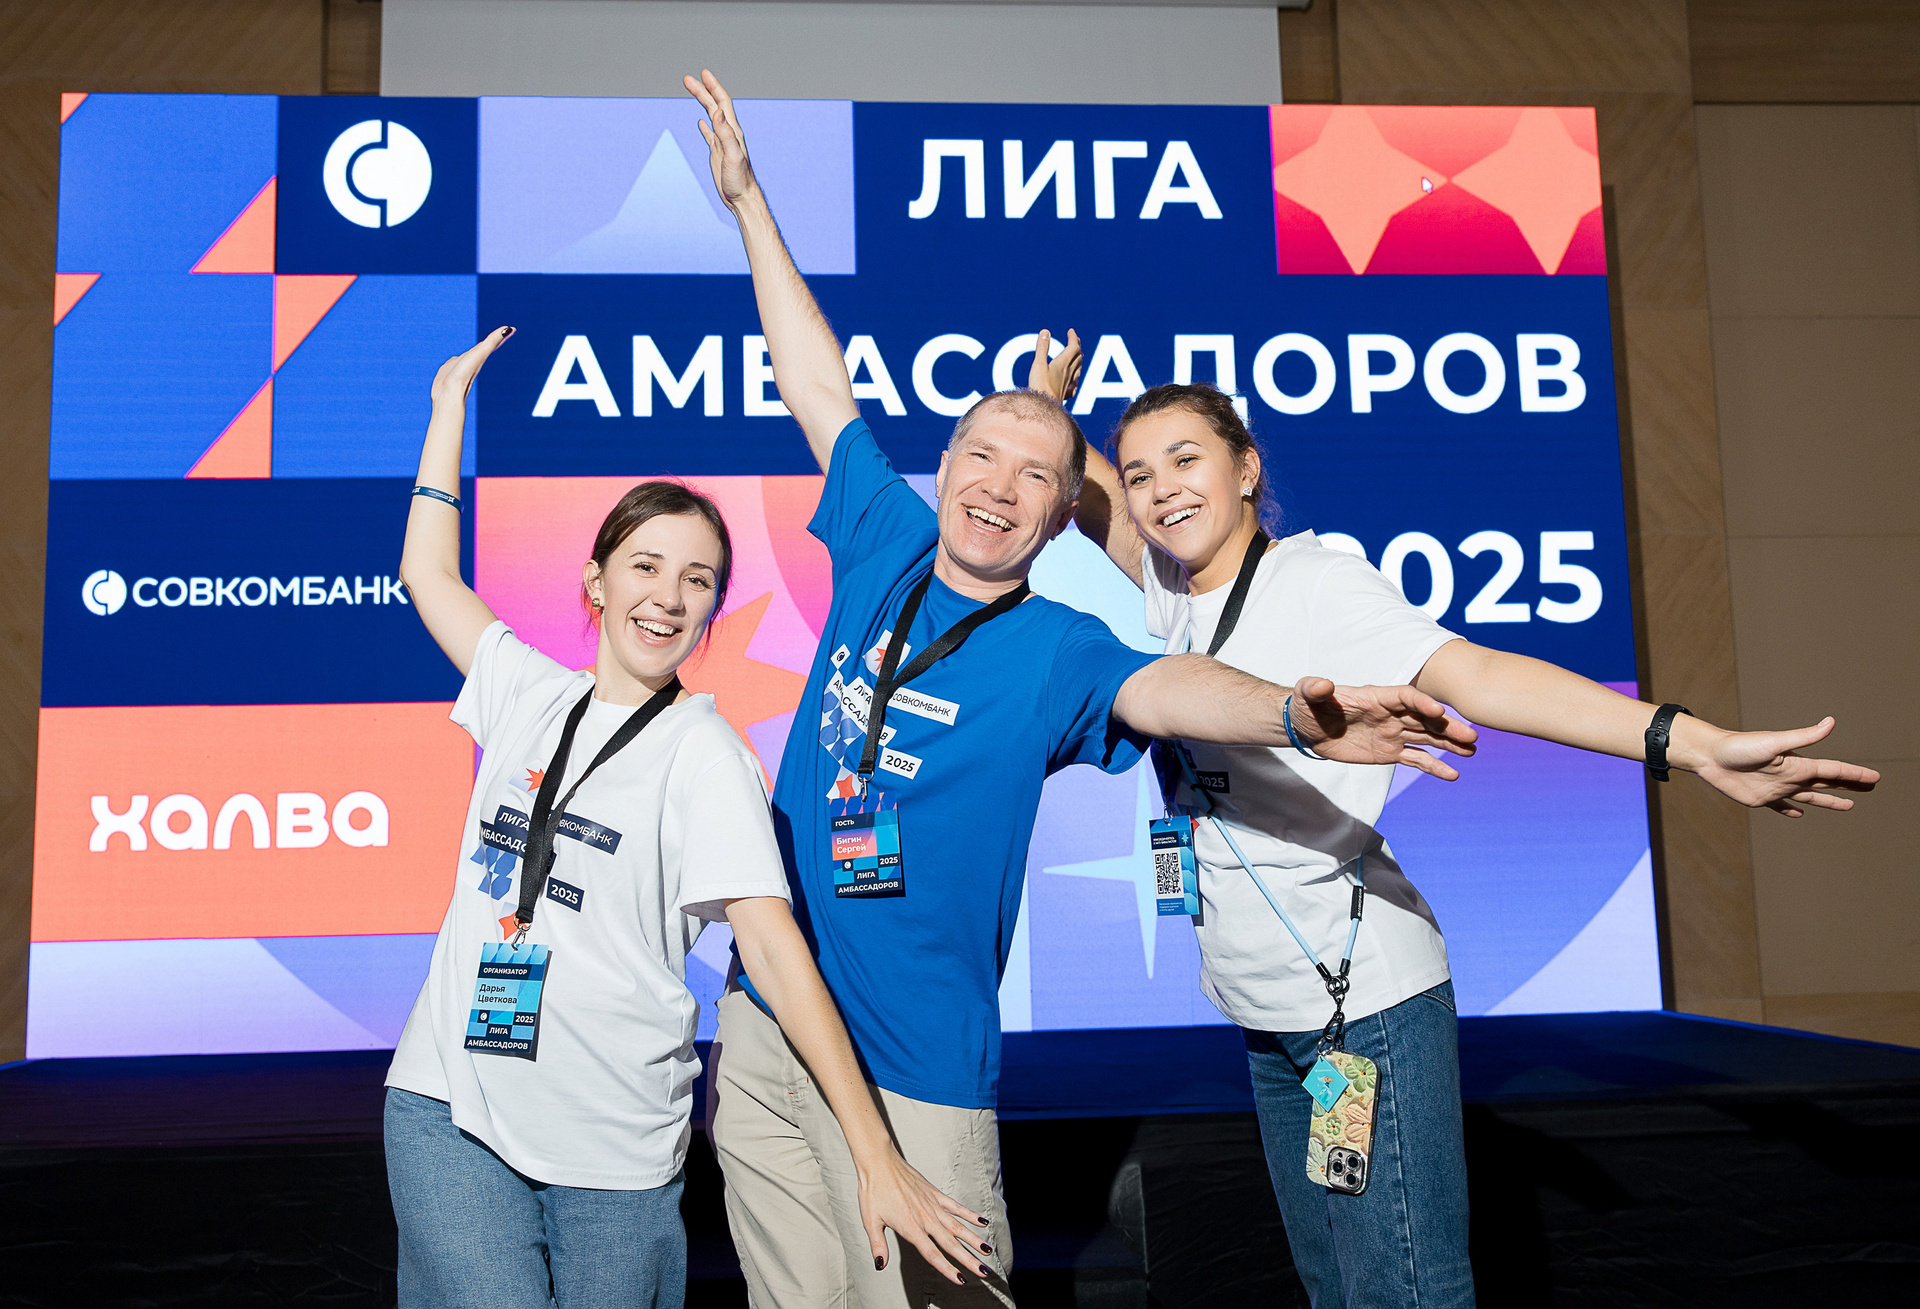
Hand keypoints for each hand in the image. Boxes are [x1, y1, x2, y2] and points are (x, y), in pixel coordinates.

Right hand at [429, 325, 512, 407]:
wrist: (448, 394)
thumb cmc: (464, 374)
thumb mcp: (480, 353)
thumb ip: (493, 341)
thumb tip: (509, 329)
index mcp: (481, 356)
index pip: (494, 342)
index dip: (502, 335)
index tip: (512, 329)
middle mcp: (472, 361)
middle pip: (484, 347)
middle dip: (492, 340)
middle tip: (501, 333)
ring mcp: (460, 366)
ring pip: (469, 354)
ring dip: (475, 349)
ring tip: (481, 346)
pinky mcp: (448, 370)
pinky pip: (454, 361)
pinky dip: (457, 358)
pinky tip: (456, 360)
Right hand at [684, 69, 757, 211]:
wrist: (742, 198)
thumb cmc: (740, 180)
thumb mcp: (733, 156)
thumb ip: (726, 134)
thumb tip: (718, 113)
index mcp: (732, 131)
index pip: (722, 103)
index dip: (714, 87)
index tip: (703, 73)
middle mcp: (728, 134)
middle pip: (714, 106)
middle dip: (702, 91)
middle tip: (687, 78)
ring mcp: (722, 143)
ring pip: (711, 116)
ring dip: (702, 102)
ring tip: (692, 90)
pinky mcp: (718, 154)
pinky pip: (710, 135)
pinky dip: (705, 126)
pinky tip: (701, 122)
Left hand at [857, 1146, 995, 1283]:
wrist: (879, 1162)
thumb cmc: (873, 1191)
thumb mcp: (870, 1221)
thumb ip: (878, 1245)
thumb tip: (880, 1266)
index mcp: (911, 1227)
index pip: (932, 1254)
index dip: (947, 1269)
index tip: (961, 1280)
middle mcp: (925, 1218)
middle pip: (951, 1243)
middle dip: (968, 1259)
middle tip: (984, 1271)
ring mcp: (932, 1205)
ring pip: (958, 1226)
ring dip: (973, 1239)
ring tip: (988, 1250)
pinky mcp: (934, 1193)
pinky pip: (955, 1206)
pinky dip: (969, 1214)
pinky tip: (982, 1221)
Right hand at [1029, 328, 1082, 401]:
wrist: (1044, 408)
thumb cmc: (1040, 386)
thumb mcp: (1038, 364)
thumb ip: (1042, 348)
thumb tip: (1045, 331)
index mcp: (1062, 363)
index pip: (1073, 347)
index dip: (1073, 338)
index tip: (1071, 331)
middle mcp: (1068, 373)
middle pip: (1078, 357)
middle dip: (1077, 347)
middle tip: (1075, 341)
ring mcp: (1068, 384)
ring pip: (1078, 370)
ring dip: (1078, 360)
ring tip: (1077, 356)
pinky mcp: (1064, 394)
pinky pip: (1074, 385)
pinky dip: (1075, 379)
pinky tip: (1074, 382)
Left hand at [1290, 677, 1477, 777]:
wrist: (1307, 727)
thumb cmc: (1308, 705)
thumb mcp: (1307, 694)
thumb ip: (1315, 688)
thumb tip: (1323, 684)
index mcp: (1375, 697)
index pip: (1405, 697)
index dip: (1421, 703)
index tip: (1438, 711)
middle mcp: (1390, 714)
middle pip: (1424, 718)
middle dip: (1447, 726)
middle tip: (1471, 735)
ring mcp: (1392, 733)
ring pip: (1426, 737)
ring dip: (1449, 743)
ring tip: (1471, 750)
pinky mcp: (1389, 752)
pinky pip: (1416, 759)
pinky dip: (1434, 766)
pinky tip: (1453, 774)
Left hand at [1691, 717, 1879, 815]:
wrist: (1710, 756)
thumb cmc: (1740, 746)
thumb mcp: (1774, 742)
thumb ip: (1804, 737)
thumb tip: (1831, 722)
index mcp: (1798, 763)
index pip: (1834, 770)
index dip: (1855, 774)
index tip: (1875, 778)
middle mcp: (1791, 776)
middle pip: (1827, 783)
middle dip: (1850, 785)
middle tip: (1871, 787)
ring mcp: (1777, 788)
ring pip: (1810, 797)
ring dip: (1829, 802)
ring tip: (1849, 806)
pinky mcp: (1760, 799)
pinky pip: (1781, 807)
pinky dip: (1791, 811)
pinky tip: (1800, 814)